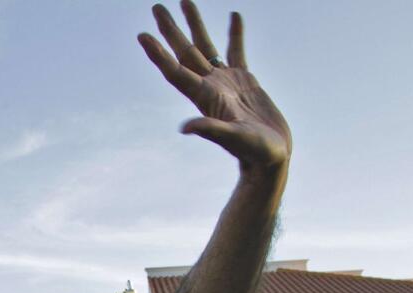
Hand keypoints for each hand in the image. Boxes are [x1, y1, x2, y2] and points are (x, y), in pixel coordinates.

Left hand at [138, 1, 290, 172]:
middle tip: (156, 7)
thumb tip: (186, 127)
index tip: (142, 35)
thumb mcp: (232, 139)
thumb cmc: (253, 152)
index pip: (175, 71)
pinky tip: (233, 16)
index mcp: (204, 97)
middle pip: (185, 52)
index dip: (158, 54)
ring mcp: (226, 82)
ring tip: (185, 1)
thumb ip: (211, 130)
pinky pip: (236, 50)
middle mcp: (210, 86)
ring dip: (194, 25)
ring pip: (206, 46)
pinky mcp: (245, 80)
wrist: (270, 158)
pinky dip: (234, 33)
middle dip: (170, 30)